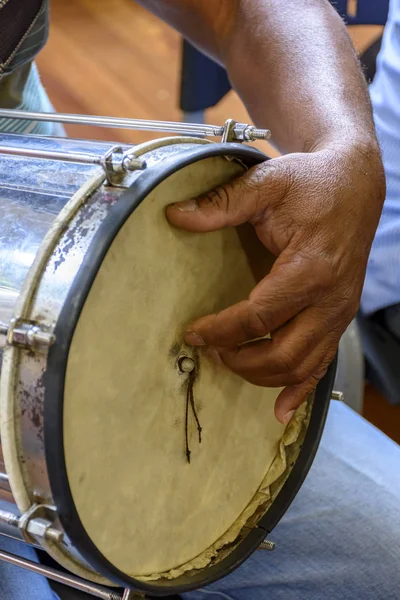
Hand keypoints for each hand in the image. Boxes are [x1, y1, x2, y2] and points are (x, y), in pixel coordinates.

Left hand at [166, 143, 384, 423]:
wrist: (356, 183)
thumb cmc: (312, 183)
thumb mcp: (267, 183)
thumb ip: (222, 204)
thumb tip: (174, 215)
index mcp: (310, 269)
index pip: (258, 318)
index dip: (220, 330)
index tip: (191, 332)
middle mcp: (330, 300)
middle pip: (282, 354)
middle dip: (239, 360)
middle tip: (208, 349)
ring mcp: (340, 313)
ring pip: (302, 366)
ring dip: (262, 374)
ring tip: (230, 362)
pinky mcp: (341, 317)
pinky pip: (324, 364)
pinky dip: (300, 390)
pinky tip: (280, 410)